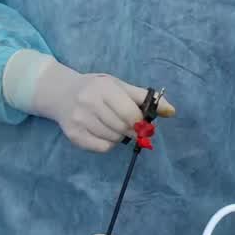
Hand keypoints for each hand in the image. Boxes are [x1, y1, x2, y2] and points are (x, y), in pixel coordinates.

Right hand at [4, 51, 146, 152]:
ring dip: (120, 136)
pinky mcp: (74, 136)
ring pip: (113, 139)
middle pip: (122, 128)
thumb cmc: (97, 89)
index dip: (140, 121)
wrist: (62, 94)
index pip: (129, 113)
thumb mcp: (119, 86)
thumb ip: (144, 98)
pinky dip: (109, 144)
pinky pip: (102, 148)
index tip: (142, 122)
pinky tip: (105, 133)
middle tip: (131, 126)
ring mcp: (79, 121)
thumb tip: (171, 111)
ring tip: (115, 126)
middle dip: (132, 130)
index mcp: (103, 88)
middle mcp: (89, 104)